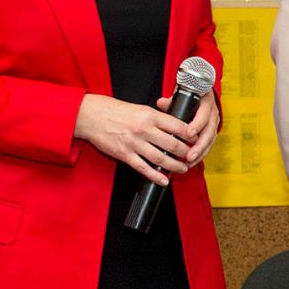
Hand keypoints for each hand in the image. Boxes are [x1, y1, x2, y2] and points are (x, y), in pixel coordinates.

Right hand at [75, 93, 193, 184]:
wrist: (92, 116)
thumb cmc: (114, 111)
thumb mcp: (140, 108)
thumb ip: (156, 118)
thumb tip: (173, 126)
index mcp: (150, 115)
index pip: (177, 126)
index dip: (190, 135)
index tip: (196, 139)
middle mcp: (144, 129)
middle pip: (172, 144)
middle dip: (186, 153)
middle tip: (192, 157)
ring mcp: (134, 143)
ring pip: (161, 158)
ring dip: (175, 166)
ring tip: (183, 169)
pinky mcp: (124, 154)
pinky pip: (143, 168)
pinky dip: (155, 176)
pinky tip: (164, 180)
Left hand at [159, 88, 220, 165]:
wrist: (202, 95)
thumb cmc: (192, 96)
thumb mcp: (182, 96)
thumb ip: (171, 101)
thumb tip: (161, 103)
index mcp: (206, 103)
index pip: (204, 114)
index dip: (197, 125)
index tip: (188, 134)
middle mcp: (213, 114)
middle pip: (209, 132)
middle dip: (199, 146)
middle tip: (190, 156)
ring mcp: (214, 124)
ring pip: (210, 141)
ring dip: (200, 153)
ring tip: (189, 162)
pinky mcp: (212, 132)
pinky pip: (209, 145)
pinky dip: (201, 154)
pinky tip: (192, 161)